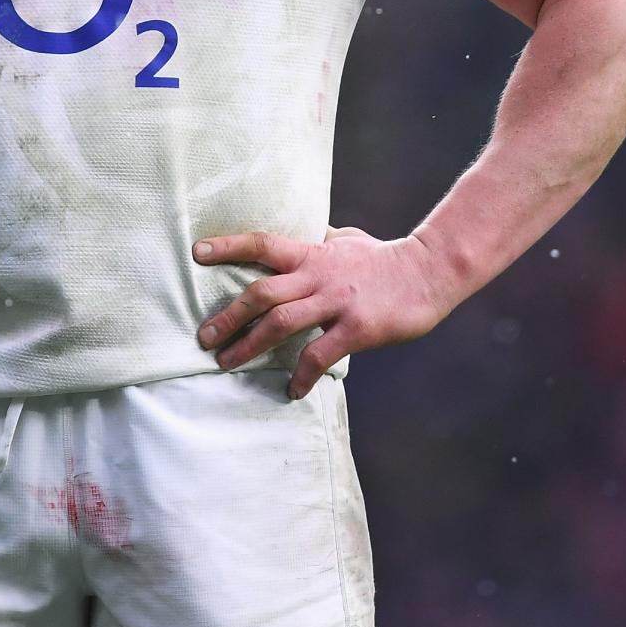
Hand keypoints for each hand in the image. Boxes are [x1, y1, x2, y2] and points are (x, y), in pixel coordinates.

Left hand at [194, 227, 460, 398]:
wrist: (429, 272)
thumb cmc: (384, 257)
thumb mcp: (346, 240)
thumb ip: (319, 242)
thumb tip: (303, 236)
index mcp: (312, 254)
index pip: (262, 244)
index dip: (228, 246)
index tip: (197, 253)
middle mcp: (318, 276)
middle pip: (261, 293)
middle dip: (228, 316)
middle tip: (203, 337)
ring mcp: (336, 303)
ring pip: (281, 324)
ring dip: (248, 345)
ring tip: (226, 363)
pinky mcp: (356, 329)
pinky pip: (319, 356)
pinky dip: (300, 376)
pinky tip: (291, 390)